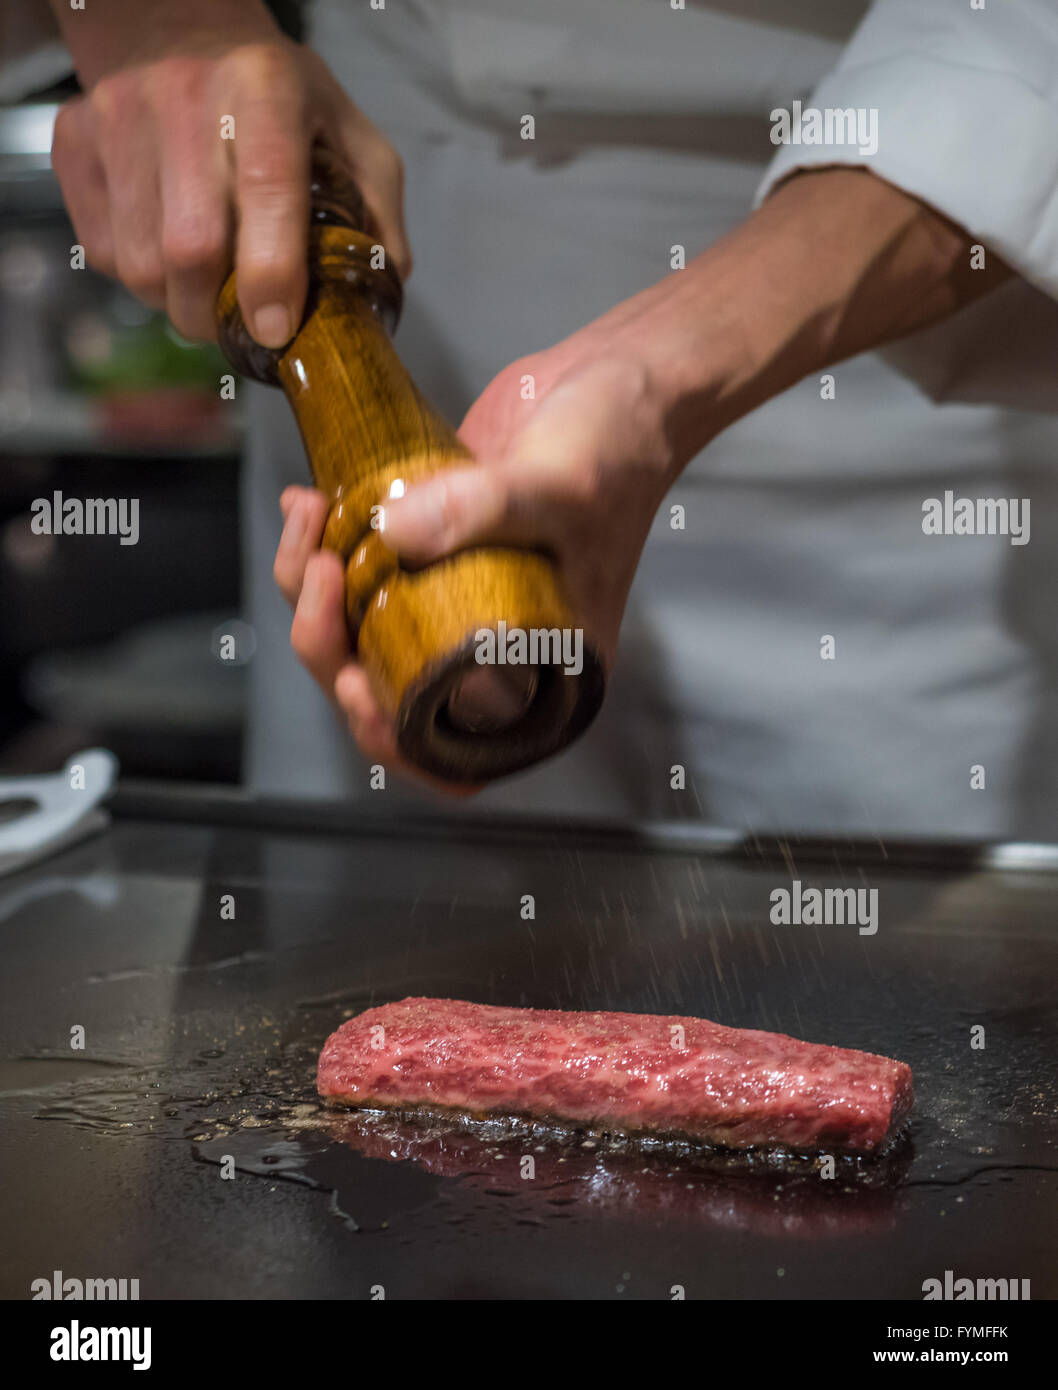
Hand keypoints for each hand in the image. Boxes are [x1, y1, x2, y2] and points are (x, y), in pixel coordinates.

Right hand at [50, 0, 409, 343]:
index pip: (265, 189)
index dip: (270, 274)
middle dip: (218, 313)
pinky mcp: (75, 139)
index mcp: (265, 90)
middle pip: (190, 247)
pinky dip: (137, 276)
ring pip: (140, 263)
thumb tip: (380, 290)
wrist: (178, 28)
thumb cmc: (277, 98)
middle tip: (237, 323)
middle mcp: (184, 95)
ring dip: (176, 301)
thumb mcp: (348, 134)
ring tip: (204, 288)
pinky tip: (165, 254)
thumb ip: (376, 211)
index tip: (276, 330)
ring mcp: (118, 115)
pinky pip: (101, 250)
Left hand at [272, 344, 677, 793]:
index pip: (453, 750)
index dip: (390, 734)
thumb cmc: (622, 449)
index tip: (356, 680)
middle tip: (324, 575)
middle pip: (385, 689)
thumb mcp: (563, 488)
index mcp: (538, 671)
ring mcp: (455, 597)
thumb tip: (391, 534)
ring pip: (359, 631)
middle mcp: (492, 647)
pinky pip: (359, 572)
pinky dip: (321, 546)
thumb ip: (483, 511)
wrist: (623, 380)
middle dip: (331, 645)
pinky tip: (311, 504)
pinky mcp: (429, 545)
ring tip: (312, 518)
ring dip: (315, 589)